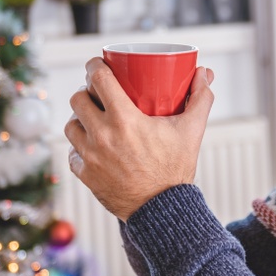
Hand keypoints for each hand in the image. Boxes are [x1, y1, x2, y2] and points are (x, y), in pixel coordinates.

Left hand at [65, 57, 214, 221]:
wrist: (163, 211)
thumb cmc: (176, 170)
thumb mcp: (192, 131)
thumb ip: (200, 98)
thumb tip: (205, 73)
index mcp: (124, 120)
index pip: (98, 79)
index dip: (94, 66)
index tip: (97, 65)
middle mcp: (102, 136)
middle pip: (78, 99)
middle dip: (86, 92)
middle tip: (98, 95)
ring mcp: (90, 157)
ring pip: (70, 125)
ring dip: (79, 119)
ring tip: (93, 120)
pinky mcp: (85, 175)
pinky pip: (72, 154)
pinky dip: (79, 148)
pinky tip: (91, 147)